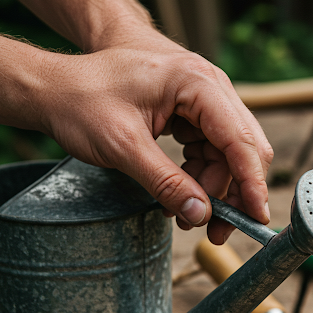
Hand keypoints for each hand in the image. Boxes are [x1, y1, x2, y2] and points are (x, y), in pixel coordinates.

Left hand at [35, 29, 273, 243]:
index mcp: (195, 82)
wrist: (57, 86)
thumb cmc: (83, 102)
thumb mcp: (123, 146)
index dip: (251, 183)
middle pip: (241, 147)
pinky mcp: (190, 113)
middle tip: (217, 231)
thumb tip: (202, 215)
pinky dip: (197, 176)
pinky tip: (177, 193)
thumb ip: (166, 182)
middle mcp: (207, 86)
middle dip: (233, 192)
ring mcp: (200, 99)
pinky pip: (208, 150)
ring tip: (181, 215)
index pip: (239, 139)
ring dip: (211, 189)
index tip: (255, 218)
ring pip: (226, 154)